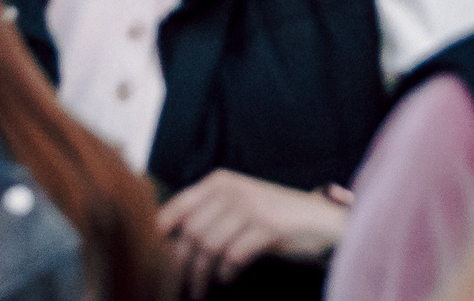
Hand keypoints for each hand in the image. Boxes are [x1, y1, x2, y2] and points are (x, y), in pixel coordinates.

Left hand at [157, 171, 348, 296]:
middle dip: (182, 266)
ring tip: (200, 292)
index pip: (177, 209)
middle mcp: (232, 190)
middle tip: (179, 287)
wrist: (317, 220)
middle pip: (191, 233)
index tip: (155, 261)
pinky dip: (226, 274)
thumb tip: (167, 246)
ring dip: (202, 276)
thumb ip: (206, 215)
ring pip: (209, 248)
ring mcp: (251, 206)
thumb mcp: (236, 206)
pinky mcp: (267, 226)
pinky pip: (233, 256)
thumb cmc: (270, 217)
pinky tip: (228, 279)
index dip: (161, 237)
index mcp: (219, 182)